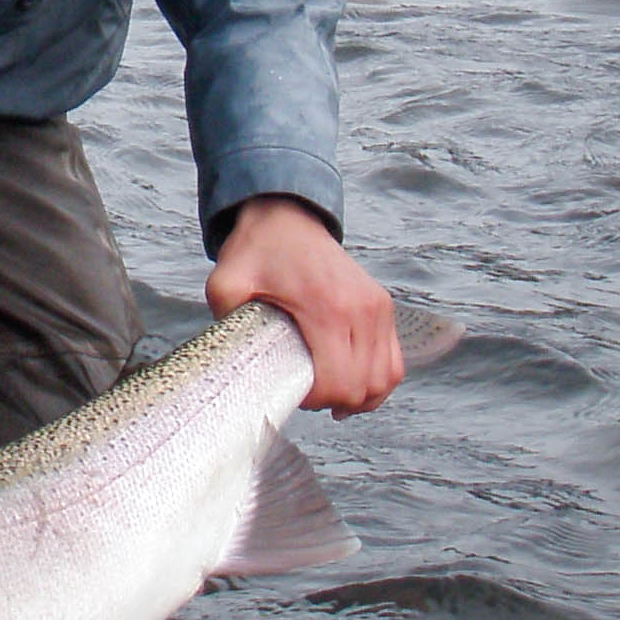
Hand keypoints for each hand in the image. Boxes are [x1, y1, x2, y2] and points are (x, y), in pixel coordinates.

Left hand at [205, 195, 400, 415]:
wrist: (287, 218)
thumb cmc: (259, 251)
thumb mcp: (227, 282)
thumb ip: (224, 319)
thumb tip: (229, 355)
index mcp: (327, 308)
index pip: (338, 382)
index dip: (315, 400)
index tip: (291, 392)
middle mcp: (361, 310)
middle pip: (363, 387)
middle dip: (334, 401)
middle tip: (305, 393)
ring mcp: (378, 308)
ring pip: (385, 378)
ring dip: (359, 396)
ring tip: (330, 396)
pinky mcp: (383, 306)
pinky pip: (394, 361)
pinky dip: (377, 381)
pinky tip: (353, 387)